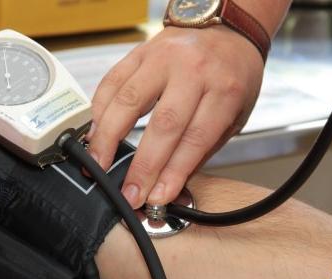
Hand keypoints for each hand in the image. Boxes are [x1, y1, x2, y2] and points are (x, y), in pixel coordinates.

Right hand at [86, 25, 263, 208]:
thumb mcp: (235, 115)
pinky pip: (112, 81)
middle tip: (129, 192)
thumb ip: (204, 148)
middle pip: (163, 124)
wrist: (226, 30)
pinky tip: (96, 132)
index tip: (158, 196)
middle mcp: (193, 71)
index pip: (195, 139)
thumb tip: (171, 183)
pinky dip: (99, 109)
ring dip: (109, 137)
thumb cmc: (232, 75)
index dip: (173, 172)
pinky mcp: (139, 53)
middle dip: (143, 165)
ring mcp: (163, 59)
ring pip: (129, 100)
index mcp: (224, 90)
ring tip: (98, 164)